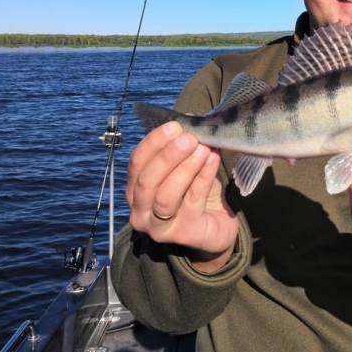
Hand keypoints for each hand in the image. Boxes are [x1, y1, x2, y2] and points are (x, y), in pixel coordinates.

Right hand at [126, 121, 238, 271]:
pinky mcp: (183, 233)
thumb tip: (191, 117)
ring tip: (203, 149)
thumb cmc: (196, 193)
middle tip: (189, 138)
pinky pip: (192, 201)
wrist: (216, 227)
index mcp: (136, 189)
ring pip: (165, 195)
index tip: (175, 126)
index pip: (136, 163)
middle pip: (147, 180)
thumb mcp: (189, 165)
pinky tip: (212, 160)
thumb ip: (186, 144)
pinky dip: (202, 177)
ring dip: (185, 168)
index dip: (154, 142)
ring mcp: (159, 226)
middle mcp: (140, 210)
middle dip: (168, 156)